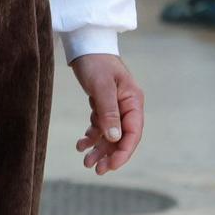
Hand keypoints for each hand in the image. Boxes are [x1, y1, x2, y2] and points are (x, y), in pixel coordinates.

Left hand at [71, 53, 144, 175]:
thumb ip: (109, 112)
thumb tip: (116, 138)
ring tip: (86, 161)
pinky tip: (80, 144)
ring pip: (110, 135)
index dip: (123, 152)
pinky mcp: (103, 105)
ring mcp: (116, 106)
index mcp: (133, 101)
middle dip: (110, 155)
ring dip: (99, 149)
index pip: (133, 133)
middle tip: (95, 169)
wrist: (85, 45)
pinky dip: (91, 136)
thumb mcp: (101, 86)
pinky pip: (100, 127)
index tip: (110, 166)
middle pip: (122, 138)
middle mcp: (127, 106)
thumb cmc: (95, 62)